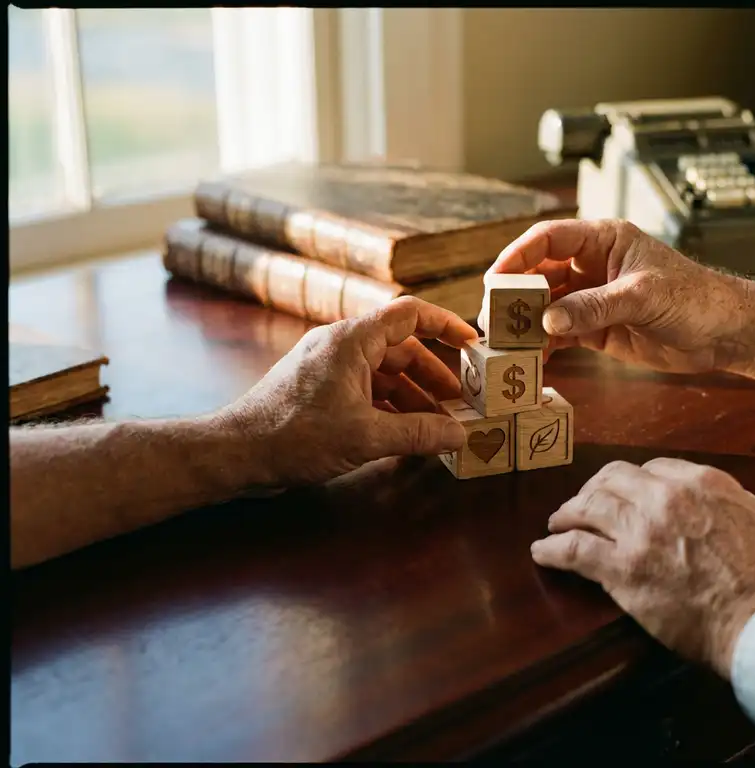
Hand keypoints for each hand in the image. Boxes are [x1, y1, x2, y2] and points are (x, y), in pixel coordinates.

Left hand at [217, 296, 476, 485]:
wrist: (236, 453)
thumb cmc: (294, 435)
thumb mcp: (366, 437)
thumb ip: (419, 433)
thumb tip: (460, 435)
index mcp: (352, 340)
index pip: (410, 314)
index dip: (446, 326)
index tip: (473, 344)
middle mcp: (340, 345)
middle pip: (401, 349)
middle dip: (434, 376)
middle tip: (462, 402)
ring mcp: (327, 367)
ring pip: (383, 373)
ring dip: (413, 397)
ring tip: (439, 424)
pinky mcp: (318, 389)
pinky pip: (365, 389)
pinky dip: (389, 407)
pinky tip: (406, 432)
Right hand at [485, 218, 754, 387]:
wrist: (724, 334)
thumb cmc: (694, 298)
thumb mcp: (643, 296)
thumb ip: (595, 306)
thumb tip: (548, 319)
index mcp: (603, 241)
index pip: (548, 239)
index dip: (517, 256)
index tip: (495, 278)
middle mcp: (592, 266)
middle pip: (539, 274)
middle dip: (514, 294)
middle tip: (493, 318)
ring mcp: (592, 299)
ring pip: (546, 307)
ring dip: (525, 324)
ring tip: (506, 344)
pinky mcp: (597, 329)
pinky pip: (560, 334)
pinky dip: (544, 346)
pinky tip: (532, 360)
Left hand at [530, 457, 754, 678]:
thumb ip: (732, 503)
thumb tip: (720, 503)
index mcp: (700, 483)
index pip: (652, 470)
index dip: (633, 482)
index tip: (625, 494)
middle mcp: (664, 498)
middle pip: (612, 480)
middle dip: (594, 490)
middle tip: (584, 505)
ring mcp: (639, 531)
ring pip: (587, 507)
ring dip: (567, 515)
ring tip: (557, 524)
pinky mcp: (621, 569)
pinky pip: (574, 550)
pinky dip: (552, 549)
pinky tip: (542, 552)